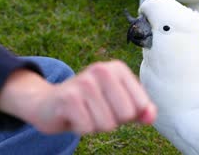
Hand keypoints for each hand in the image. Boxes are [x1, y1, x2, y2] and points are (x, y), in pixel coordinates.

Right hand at [0, 60, 156, 134]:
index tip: (112, 106)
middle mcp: (101, 70)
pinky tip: (73, 116)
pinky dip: (81, 128)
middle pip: (125, 115)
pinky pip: (88, 128)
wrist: (48, 103)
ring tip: (84, 113)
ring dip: (95, 125)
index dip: (129, 114)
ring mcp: (84, 82)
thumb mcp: (117, 103)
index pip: (141, 105)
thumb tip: (151, 116)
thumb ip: (140, 109)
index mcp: (117, 68)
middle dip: (112, 121)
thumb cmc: (89, 104)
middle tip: (95, 110)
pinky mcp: (68, 97)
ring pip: (107, 124)